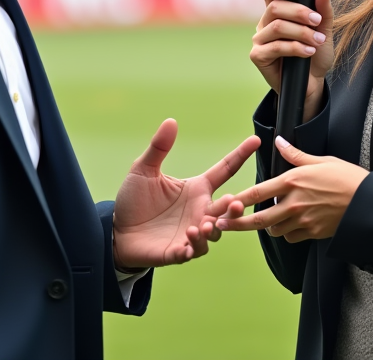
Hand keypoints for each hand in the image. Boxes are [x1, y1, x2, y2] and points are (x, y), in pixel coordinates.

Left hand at [113, 118, 260, 268]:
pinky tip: (188, 239)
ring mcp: (191, 233)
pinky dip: (193, 247)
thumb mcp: (144, 170)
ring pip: (213, 233)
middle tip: (234, 203)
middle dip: (234, 207)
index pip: (224, 171)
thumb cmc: (134, 200)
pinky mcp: (178, 251)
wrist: (116, 232)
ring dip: (212, 230)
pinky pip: (192, 251)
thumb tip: (171, 121)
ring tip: (202, 225)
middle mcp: (199, 211)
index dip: (240, 156)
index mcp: (196, 189)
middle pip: (226, 209)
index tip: (256, 140)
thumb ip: (159, 148)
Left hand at [214, 136, 367, 242]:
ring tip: (266, 220)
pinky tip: (290, 225)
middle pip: (259, 219)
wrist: (369, 202)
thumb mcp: (321, 161)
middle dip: (237, 224)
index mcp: (293, 182)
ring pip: (274, 230)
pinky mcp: (313, 233)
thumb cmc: (347, 177)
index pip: (257, 193)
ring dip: (267, 226)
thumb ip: (295, 155)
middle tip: (221, 226)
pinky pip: (291, 237)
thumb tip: (278, 141)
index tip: (223, 204)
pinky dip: (287, 233)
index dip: (238, 200)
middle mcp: (294, 203)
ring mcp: (303, 221)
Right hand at [250, 0, 334, 121]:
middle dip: (300, 12)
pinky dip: (296, 48)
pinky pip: (276, 47)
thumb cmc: (315, 54)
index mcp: (277, 11)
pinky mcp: (258, 56)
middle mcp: (265, 23)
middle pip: (275, 7)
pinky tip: (308, 51)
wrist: (313, 82)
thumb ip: (323, 11)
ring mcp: (260, 39)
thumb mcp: (324, 30)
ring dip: (301, 32)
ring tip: (317, 41)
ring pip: (277, 26)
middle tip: (317, 22)